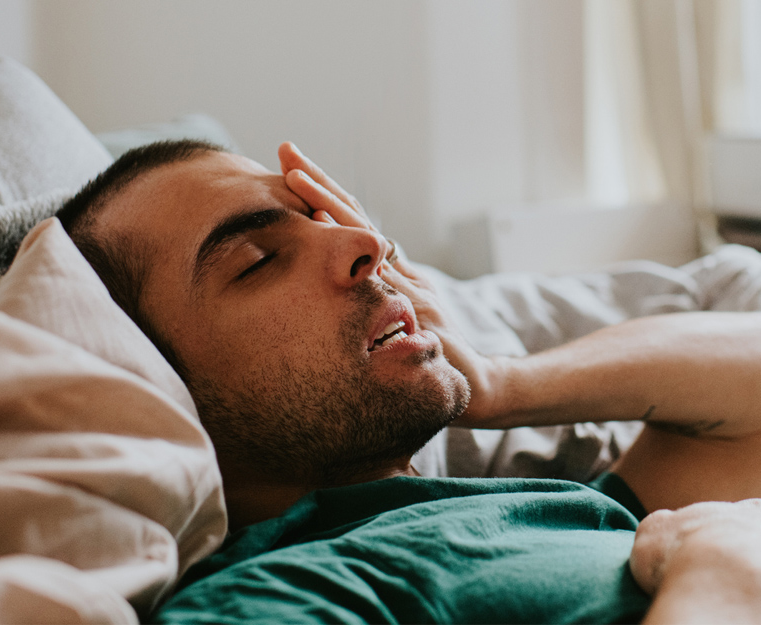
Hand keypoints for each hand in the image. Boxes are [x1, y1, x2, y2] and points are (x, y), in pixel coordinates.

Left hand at [276, 142, 502, 425]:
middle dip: (319, 182)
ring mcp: (406, 283)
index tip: (293, 169)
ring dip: (327, 203)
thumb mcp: (401, 324)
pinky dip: (352, 245)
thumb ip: (379, 304)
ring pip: (363, 234)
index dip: (325, 196)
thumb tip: (342, 290)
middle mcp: (398, 269)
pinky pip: (378, 270)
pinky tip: (324, 227)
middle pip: (356, 216)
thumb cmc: (436, 355)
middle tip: (286, 150)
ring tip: (295, 175)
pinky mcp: (416, 303)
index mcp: (392, 272)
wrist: (475, 382)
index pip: (355, 224)